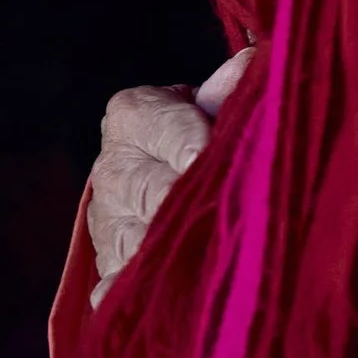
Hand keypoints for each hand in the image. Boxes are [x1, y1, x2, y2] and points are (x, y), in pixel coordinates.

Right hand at [86, 48, 251, 307]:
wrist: (166, 176)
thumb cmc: (204, 132)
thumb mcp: (217, 105)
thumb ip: (231, 91)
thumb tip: (252, 62)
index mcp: (133, 114)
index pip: (164, 128)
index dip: (192, 144)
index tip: (210, 159)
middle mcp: (111, 166)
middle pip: (149, 189)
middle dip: (185, 205)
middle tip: (221, 218)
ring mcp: (105, 220)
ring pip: (134, 239)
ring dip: (169, 253)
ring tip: (206, 261)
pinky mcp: (107, 266)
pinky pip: (117, 284)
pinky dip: (135, 292)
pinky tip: (157, 295)